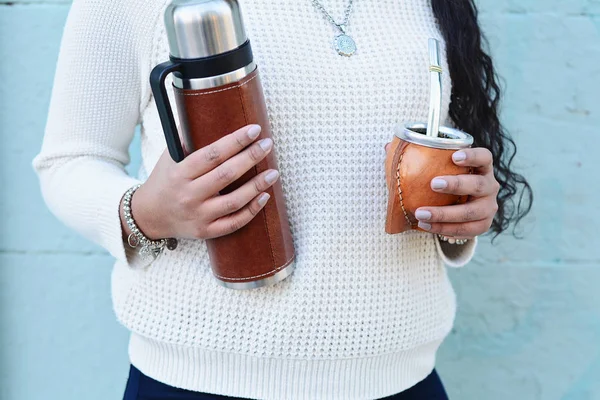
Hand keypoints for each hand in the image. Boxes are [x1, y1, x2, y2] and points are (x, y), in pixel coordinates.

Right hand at [123, 124, 279, 239]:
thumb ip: (189, 140)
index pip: (212, 154)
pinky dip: (251, 211)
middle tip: (268, 144)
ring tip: (273, 172)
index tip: (254, 130)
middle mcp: (189, 195)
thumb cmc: (165, 181)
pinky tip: (265, 196)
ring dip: (257, 185)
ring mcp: (198, 215)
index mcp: (180, 173)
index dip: (236, 141)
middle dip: (250, 157)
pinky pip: (233, 223)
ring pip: (234, 201)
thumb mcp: (170, 158)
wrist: (149, 216)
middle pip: (226, 175)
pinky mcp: (206, 231)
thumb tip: (211, 112)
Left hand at [412, 148, 499, 238]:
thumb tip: (389, 146)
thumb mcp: (438, 169)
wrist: (460, 209)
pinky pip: (466, 230)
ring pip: (471, 212)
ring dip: (445, 214)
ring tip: (421, 213)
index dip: (472, 156)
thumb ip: (417, 157)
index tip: (454, 156)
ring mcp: (489, 207)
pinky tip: (427, 226)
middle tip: (433, 184)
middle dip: (456, 184)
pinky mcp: (484, 225)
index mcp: (482, 168)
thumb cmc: (446, 182)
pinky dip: (445, 229)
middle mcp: (490, 186)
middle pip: (479, 185)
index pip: (484, 157)